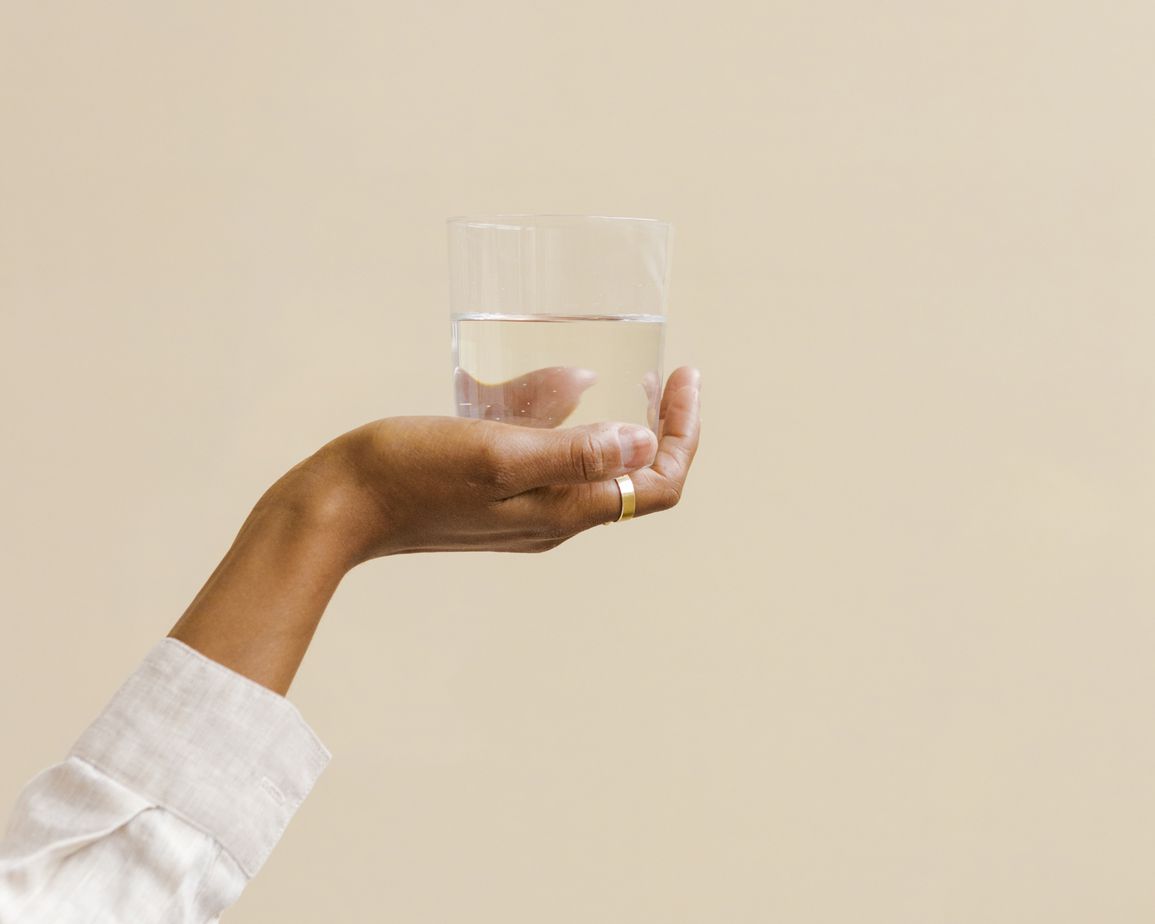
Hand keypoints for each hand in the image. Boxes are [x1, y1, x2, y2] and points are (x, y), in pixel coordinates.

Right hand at [274, 366, 701, 564]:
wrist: (337, 510)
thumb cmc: (410, 472)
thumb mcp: (497, 453)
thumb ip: (570, 453)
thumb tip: (641, 443)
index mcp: (562, 511)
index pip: (655, 483)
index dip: (681, 433)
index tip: (683, 376)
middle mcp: (553, 521)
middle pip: (635, 484)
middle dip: (661, 430)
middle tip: (667, 378)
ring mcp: (523, 516)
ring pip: (594, 474)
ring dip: (619, 429)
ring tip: (624, 379)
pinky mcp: (495, 503)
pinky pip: (551, 466)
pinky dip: (566, 429)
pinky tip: (545, 392)